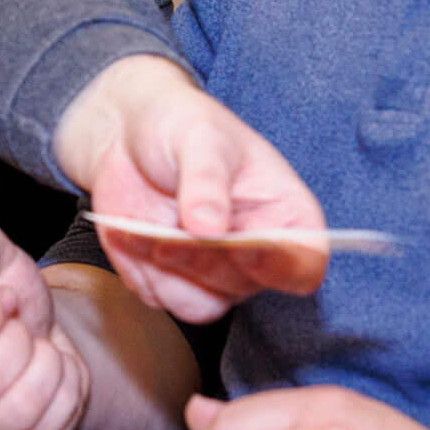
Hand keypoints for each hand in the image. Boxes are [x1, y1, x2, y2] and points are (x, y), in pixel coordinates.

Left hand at [54, 54, 325, 320]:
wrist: (125, 134)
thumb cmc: (179, 125)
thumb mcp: (199, 136)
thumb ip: (207, 180)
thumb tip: (210, 229)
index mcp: (286, 214)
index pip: (304, 263)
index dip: (278, 264)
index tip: (239, 244)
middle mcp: (257, 253)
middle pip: (243, 285)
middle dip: (200, 259)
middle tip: (168, 228)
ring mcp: (215, 272)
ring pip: (200, 305)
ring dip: (164, 270)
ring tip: (138, 228)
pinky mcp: (173, 281)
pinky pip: (158, 298)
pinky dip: (137, 270)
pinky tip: (127, 232)